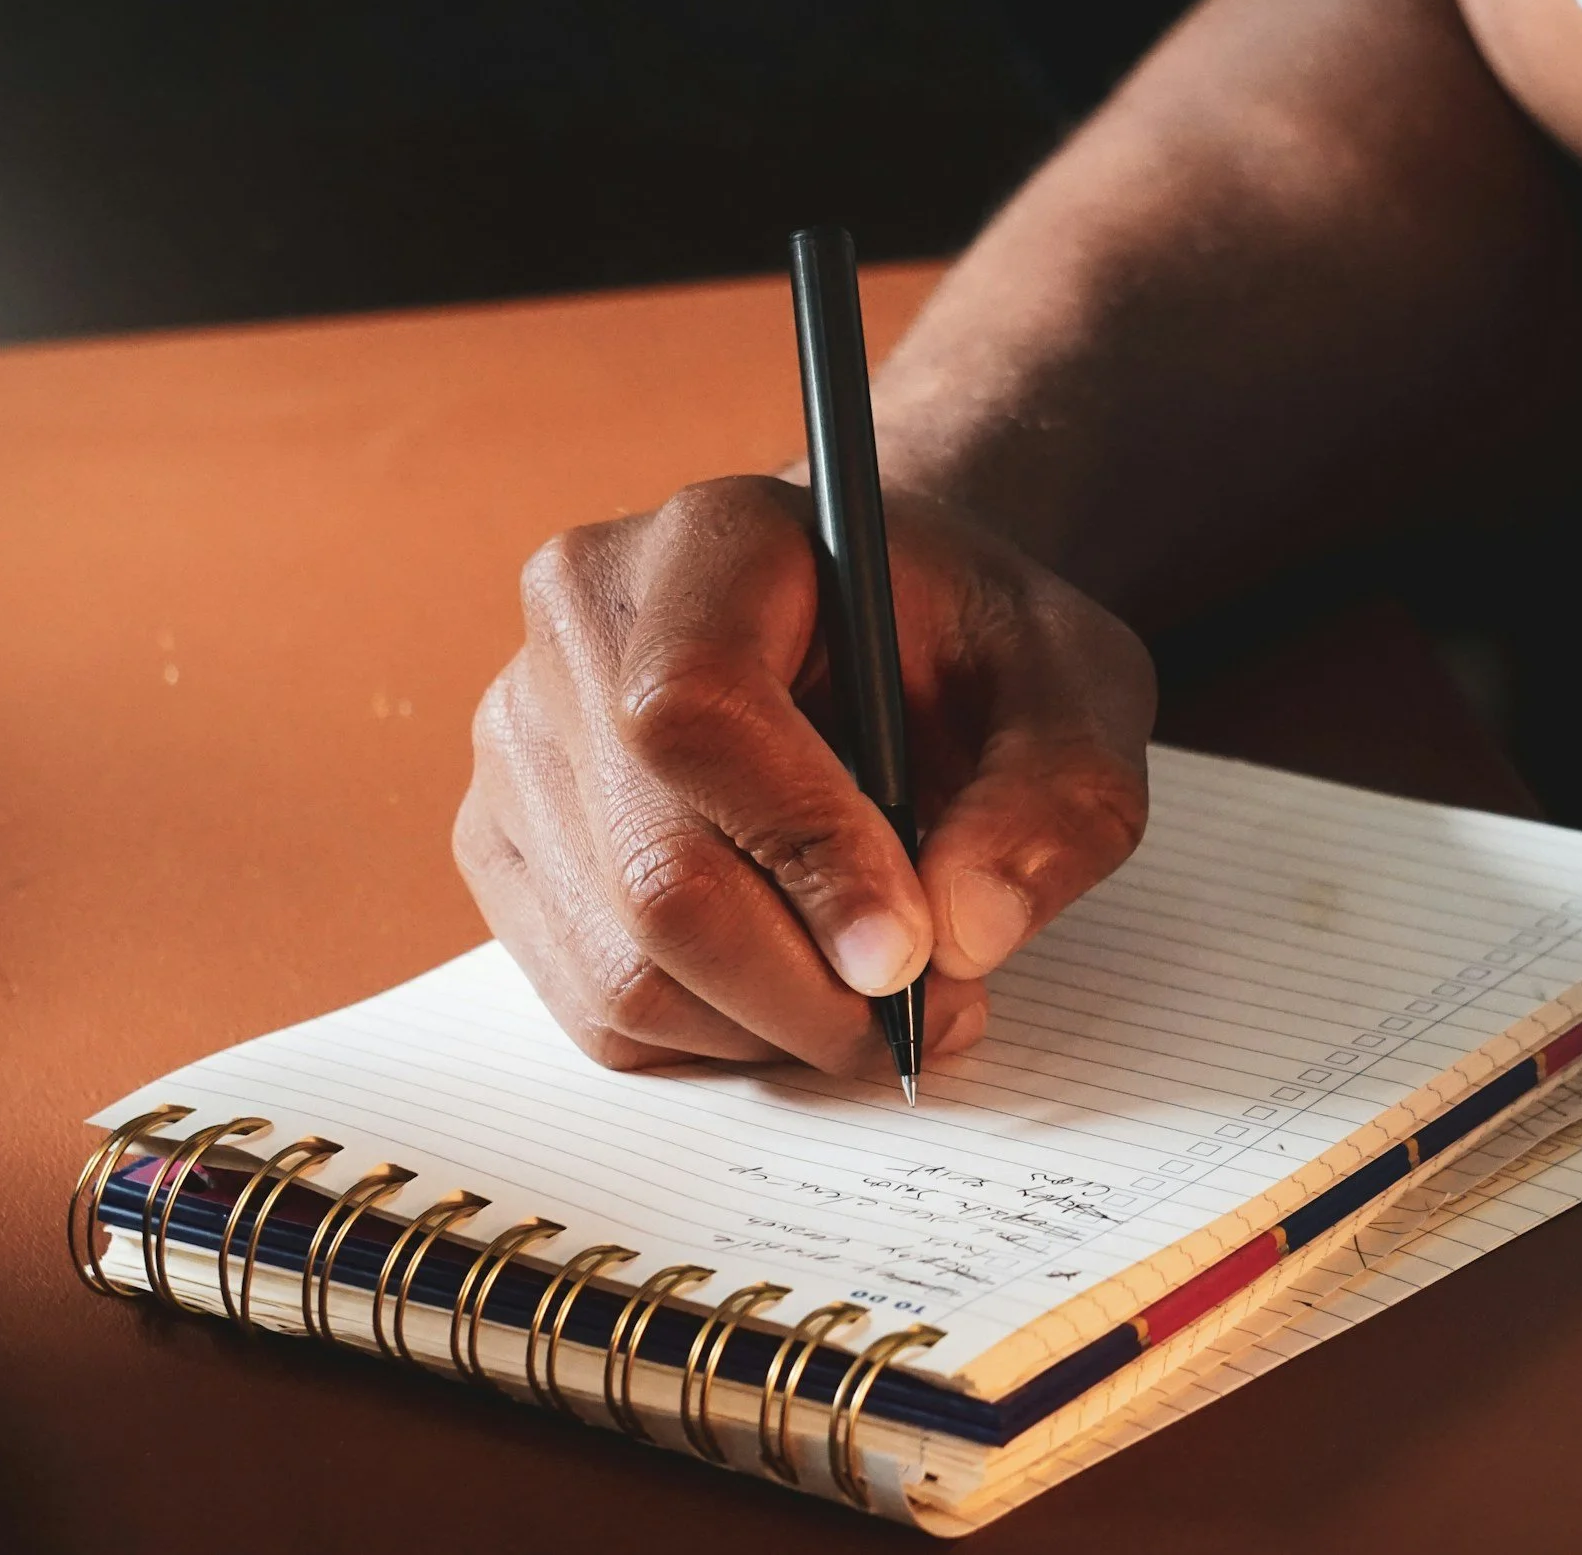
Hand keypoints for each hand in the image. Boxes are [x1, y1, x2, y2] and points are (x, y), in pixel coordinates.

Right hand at [455, 475, 1155, 1074]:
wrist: (881, 629)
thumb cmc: (969, 643)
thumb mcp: (1076, 685)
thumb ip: (1055, 798)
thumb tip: (965, 936)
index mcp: (709, 542)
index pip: (694, 711)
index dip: (804, 852)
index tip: (914, 950)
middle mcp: (577, 628)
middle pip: (653, 871)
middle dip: (810, 985)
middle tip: (935, 1013)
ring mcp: (522, 741)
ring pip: (622, 967)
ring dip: (773, 1027)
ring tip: (882, 999)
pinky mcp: (506, 843)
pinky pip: (595, 1007)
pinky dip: (716, 1040)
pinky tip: (798, 987)